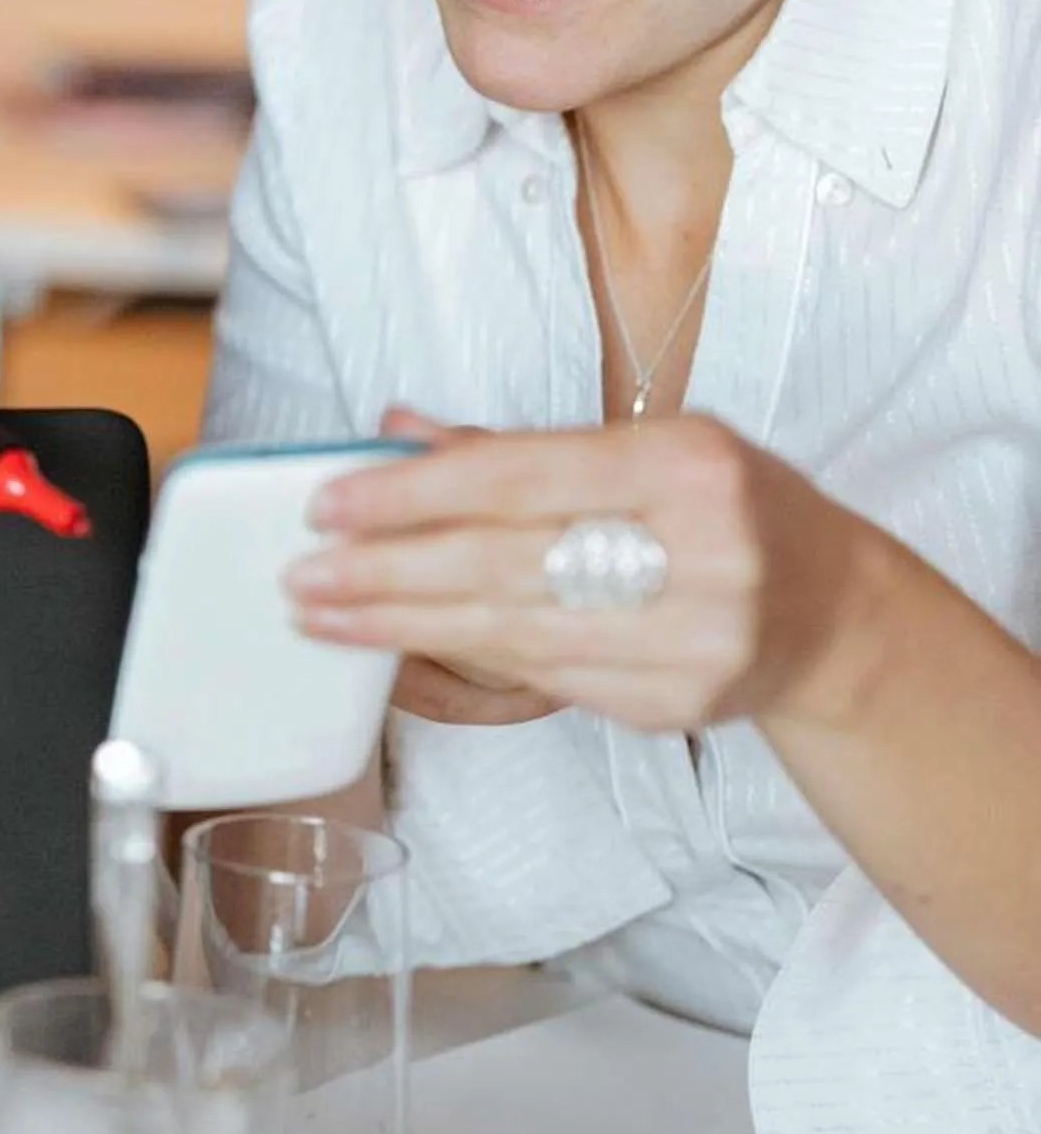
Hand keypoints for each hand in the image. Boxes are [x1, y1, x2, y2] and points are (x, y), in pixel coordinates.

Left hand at [289, 412, 875, 736]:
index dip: (413, 495)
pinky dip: (461, 662)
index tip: (327, 505)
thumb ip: (518, 449)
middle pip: (506, 563)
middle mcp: (699, 549)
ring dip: (400, 628)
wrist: (834, 613)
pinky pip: (542, 679)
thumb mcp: (644, 450)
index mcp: (685, 464)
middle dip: (386, 573)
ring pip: (512, 633)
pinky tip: (399, 649)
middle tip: (300, 576)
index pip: (521, 478)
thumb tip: (392, 431)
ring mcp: (693, 636)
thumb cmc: (721, 511)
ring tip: (322, 618)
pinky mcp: (675, 702)